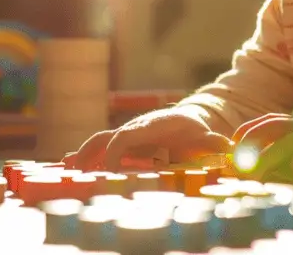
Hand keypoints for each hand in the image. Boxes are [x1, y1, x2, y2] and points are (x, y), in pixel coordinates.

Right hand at [63, 106, 232, 170]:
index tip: (108, 171)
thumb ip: (214, 142)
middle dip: (89, 153)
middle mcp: (134, 129)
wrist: (187, 120)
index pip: (126, 137)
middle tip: (75, 171)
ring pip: (98, 141)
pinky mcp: (121, 143)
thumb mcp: (205, 136)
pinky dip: (84, 156)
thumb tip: (227, 146)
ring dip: (82, 155)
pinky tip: (67, 166)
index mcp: (151, 126)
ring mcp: (125, 134)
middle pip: (105, 137)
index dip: (114, 152)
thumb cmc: (195, 131)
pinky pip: (99, 147)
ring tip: (65, 170)